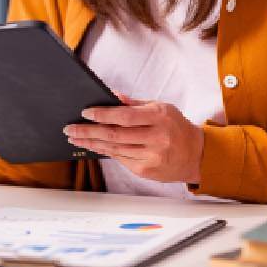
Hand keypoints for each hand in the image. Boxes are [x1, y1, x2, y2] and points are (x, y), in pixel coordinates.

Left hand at [63, 95, 203, 183]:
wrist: (195, 155)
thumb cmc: (176, 127)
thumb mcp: (161, 107)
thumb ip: (135, 104)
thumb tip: (111, 96)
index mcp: (159, 118)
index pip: (125, 116)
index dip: (103, 115)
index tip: (85, 113)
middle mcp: (156, 138)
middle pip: (115, 135)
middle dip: (88, 131)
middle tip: (70, 128)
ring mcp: (151, 156)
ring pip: (114, 149)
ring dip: (91, 143)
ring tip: (75, 138)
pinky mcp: (146, 170)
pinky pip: (120, 159)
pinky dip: (104, 151)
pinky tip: (92, 146)